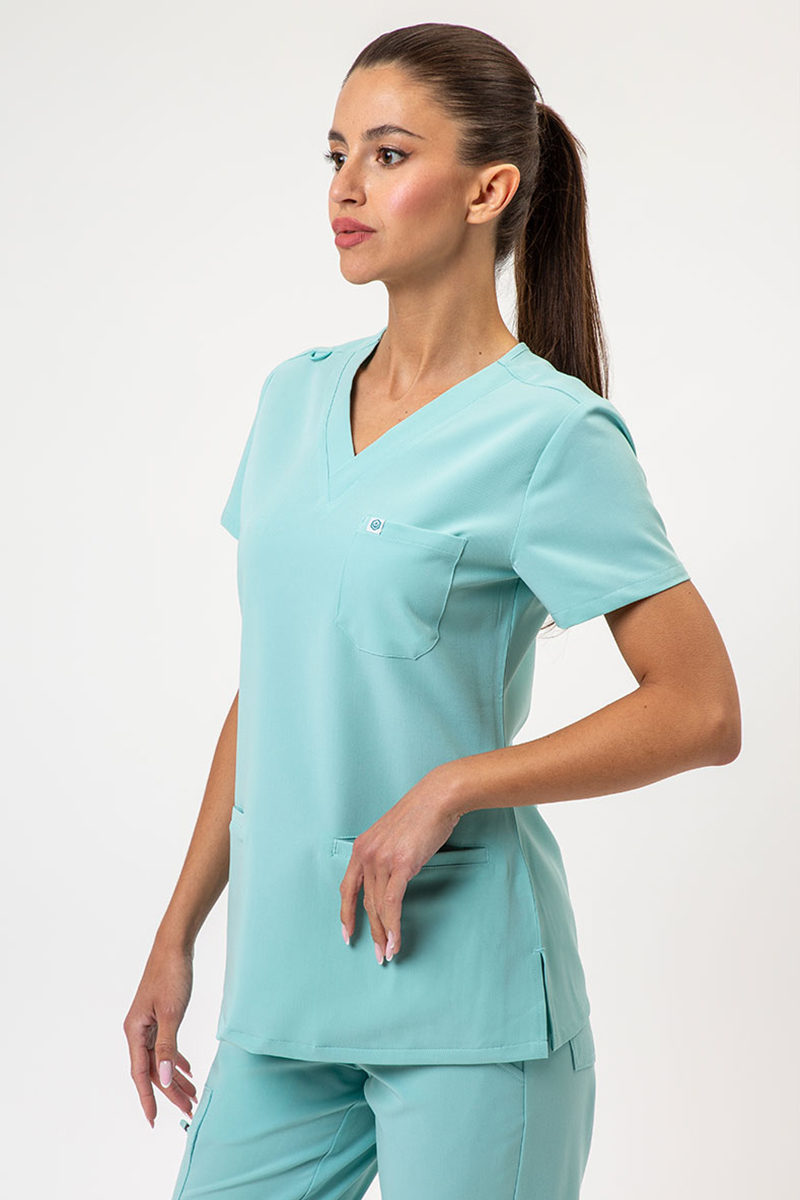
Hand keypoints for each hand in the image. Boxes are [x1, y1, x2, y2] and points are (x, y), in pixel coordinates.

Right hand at [123, 941, 196, 1126]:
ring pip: (161, 1060)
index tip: (154, 1120)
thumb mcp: (172, 1013)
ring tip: (193, 1095)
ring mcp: (148, 1024)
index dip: (148, 1098)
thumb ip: (168, 1047)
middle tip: (189, 1109)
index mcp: (135, 1031)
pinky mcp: (159, 1017)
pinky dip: (177, 1059)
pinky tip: (189, 1070)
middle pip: (152, 1070)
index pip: (141, 1073)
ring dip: (176, 1077)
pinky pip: (166, 1046)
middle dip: (170, 1092)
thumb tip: (164, 1078)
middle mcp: (138, 1030)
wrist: (174, 946)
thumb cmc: (171, 975)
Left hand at [339, 763, 465, 962]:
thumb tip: (389, 881)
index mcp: (362, 848)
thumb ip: (385, 857)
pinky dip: (394, 926)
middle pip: (365, 903)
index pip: (347, 888)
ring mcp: (382, 859)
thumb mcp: (393, 836)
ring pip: (378, 907)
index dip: (346, 914)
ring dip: (385, 934)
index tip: (347, 934)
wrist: (437, 798)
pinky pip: (392, 904)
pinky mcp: (400, 865)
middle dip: (371, 932)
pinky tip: (396, 940)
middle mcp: (366, 854)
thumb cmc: (421, 815)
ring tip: (390, 952)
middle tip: (377, 954)